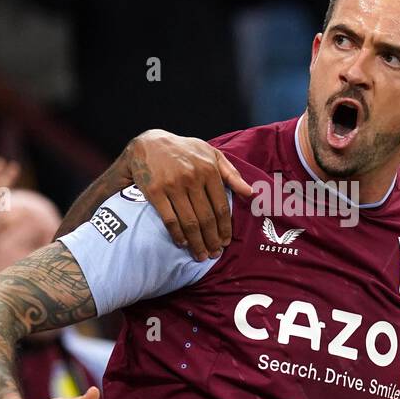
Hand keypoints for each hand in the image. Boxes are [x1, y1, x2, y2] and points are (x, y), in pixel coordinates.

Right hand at [123, 129, 254, 260]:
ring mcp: (173, 185)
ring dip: (197, 243)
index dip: (225, 228)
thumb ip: (231, 173)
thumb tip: (250, 192)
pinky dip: (177, 234)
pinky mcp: (155, 192)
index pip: (221, 206)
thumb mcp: (211, 154)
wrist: (149, 144)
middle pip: (206, 218)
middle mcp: (192, 178)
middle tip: (215, 254)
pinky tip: (183, 243)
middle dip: (212, 240)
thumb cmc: (185, 150)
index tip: (226, 242)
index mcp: (209, 169)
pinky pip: (169, 219)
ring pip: (189, 222)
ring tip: (201, 255)